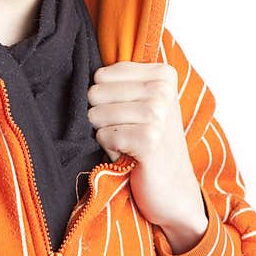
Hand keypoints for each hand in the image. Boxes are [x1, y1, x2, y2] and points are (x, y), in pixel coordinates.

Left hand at [87, 62, 207, 252]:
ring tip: (129, 144)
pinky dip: (109, 151)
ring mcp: (158, 114)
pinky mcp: (149, 140)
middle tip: (127, 131)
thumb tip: (81, 67)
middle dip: (103, 116)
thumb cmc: (152, 142)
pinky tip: (129, 156)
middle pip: (96, 92)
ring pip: (96, 114)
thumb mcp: (145, 103)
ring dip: (106, 135)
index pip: (102, 74)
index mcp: (163, 74)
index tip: (128, 114)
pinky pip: (103, 136)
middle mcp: (163, 90)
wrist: (174, 188)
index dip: (105, 98)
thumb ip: (122, 82)